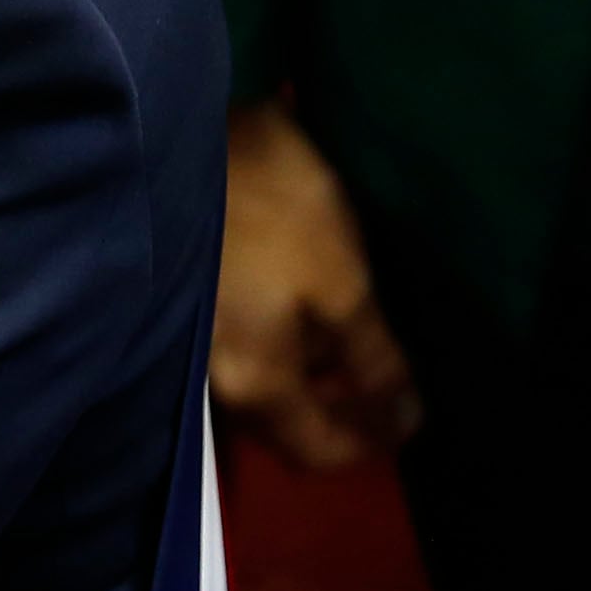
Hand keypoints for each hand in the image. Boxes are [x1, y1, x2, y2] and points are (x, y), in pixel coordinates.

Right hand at [213, 101, 421, 470]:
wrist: (180, 139)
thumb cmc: (272, 212)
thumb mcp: (342, 283)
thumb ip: (375, 361)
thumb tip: (404, 418)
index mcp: (258, 383)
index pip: (317, 452)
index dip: (371, 442)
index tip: (410, 416)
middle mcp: (215, 384)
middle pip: (282, 429)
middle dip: (336, 415)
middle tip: (386, 383)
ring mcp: (191, 350)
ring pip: (258, 392)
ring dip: (304, 381)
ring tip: (343, 343)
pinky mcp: (181, 312)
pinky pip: (236, 358)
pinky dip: (274, 352)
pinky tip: (294, 316)